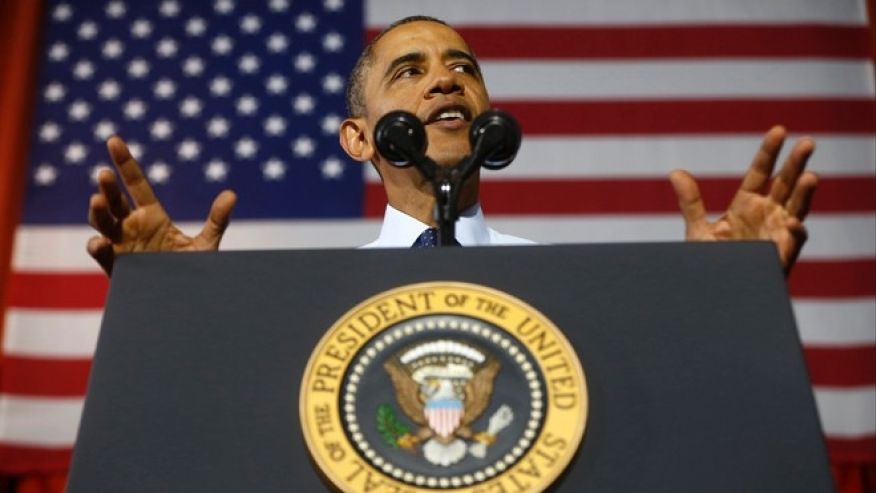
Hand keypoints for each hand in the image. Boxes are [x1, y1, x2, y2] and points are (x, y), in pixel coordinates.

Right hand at [86, 136, 236, 275]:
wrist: (184, 300)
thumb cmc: (192, 270)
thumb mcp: (206, 244)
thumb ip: (217, 221)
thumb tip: (232, 194)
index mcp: (151, 216)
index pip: (136, 183)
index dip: (125, 162)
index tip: (113, 139)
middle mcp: (132, 226)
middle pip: (114, 201)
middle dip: (107, 188)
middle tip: (104, 174)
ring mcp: (122, 245)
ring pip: (102, 224)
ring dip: (97, 213)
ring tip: (97, 200)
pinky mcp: (118, 267)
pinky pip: (103, 255)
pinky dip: (98, 248)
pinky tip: (99, 242)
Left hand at [669, 126, 816, 273]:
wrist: (712, 293)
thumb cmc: (709, 263)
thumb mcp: (698, 230)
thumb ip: (691, 202)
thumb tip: (676, 172)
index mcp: (747, 205)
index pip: (761, 172)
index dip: (770, 152)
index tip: (780, 130)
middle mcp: (767, 215)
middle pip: (786, 184)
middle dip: (797, 164)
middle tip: (808, 143)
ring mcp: (776, 234)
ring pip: (797, 209)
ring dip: (805, 194)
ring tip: (812, 176)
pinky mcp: (780, 256)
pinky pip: (792, 244)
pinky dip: (795, 233)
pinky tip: (794, 223)